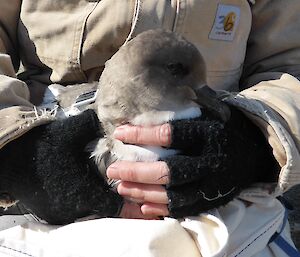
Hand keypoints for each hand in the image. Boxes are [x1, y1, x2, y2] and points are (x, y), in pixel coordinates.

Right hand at [0, 110, 122, 223]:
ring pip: (89, 210)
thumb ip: (94, 125)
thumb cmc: (42, 146)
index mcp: (81, 192)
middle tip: (124, 184)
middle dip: (114, 197)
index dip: (129, 202)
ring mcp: (61, 213)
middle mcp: (72, 208)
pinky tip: (84, 185)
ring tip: (105, 184)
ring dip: (98, 198)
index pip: (114, 206)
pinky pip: (75, 210)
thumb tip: (113, 118)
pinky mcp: (51, 213)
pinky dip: (83, 201)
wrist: (11, 158)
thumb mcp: (70, 131)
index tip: (138, 194)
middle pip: (103, 208)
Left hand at [109, 107, 279, 217]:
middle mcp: (211, 161)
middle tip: (112, 170)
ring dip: (143, 192)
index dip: (142, 134)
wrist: (255, 152)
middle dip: (136, 171)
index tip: (119, 133)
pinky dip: (161, 208)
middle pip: (168, 171)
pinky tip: (142, 204)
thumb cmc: (225, 127)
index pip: (170, 134)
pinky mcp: (212, 199)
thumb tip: (152, 98)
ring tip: (120, 187)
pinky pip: (184, 209)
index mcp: (209, 134)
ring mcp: (212, 184)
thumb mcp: (212, 110)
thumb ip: (187, 104)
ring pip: (172, 194)